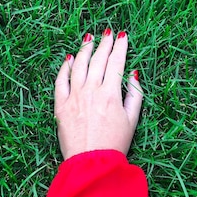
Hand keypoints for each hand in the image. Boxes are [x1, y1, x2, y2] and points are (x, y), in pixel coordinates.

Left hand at [54, 29, 143, 159]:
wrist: (91, 163)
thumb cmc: (115, 143)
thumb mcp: (132, 120)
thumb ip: (135, 95)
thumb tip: (133, 74)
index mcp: (111, 94)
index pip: (116, 62)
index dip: (120, 47)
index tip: (123, 36)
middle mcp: (91, 91)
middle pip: (98, 60)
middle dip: (104, 43)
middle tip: (108, 33)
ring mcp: (74, 96)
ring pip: (78, 65)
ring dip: (85, 49)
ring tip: (89, 38)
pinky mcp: (60, 105)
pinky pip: (61, 81)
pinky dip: (64, 67)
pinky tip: (69, 58)